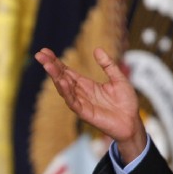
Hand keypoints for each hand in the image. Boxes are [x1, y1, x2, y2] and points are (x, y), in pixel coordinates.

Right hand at [35, 46, 146, 163]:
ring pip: (64, 89)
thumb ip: (108, 65)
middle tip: (40, 55)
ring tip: (48, 65)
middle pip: (62, 78)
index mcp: (86, 85)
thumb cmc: (126, 102)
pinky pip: (73, 102)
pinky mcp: (85, 113)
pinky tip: (62, 82)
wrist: (132, 123)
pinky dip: (67, 92)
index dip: (56, 62)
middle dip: (51, 67)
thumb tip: (97, 50)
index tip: (45, 51)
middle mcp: (81, 93)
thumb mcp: (118, 78)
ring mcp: (81, 103)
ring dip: (55, 77)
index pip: (67, 71)